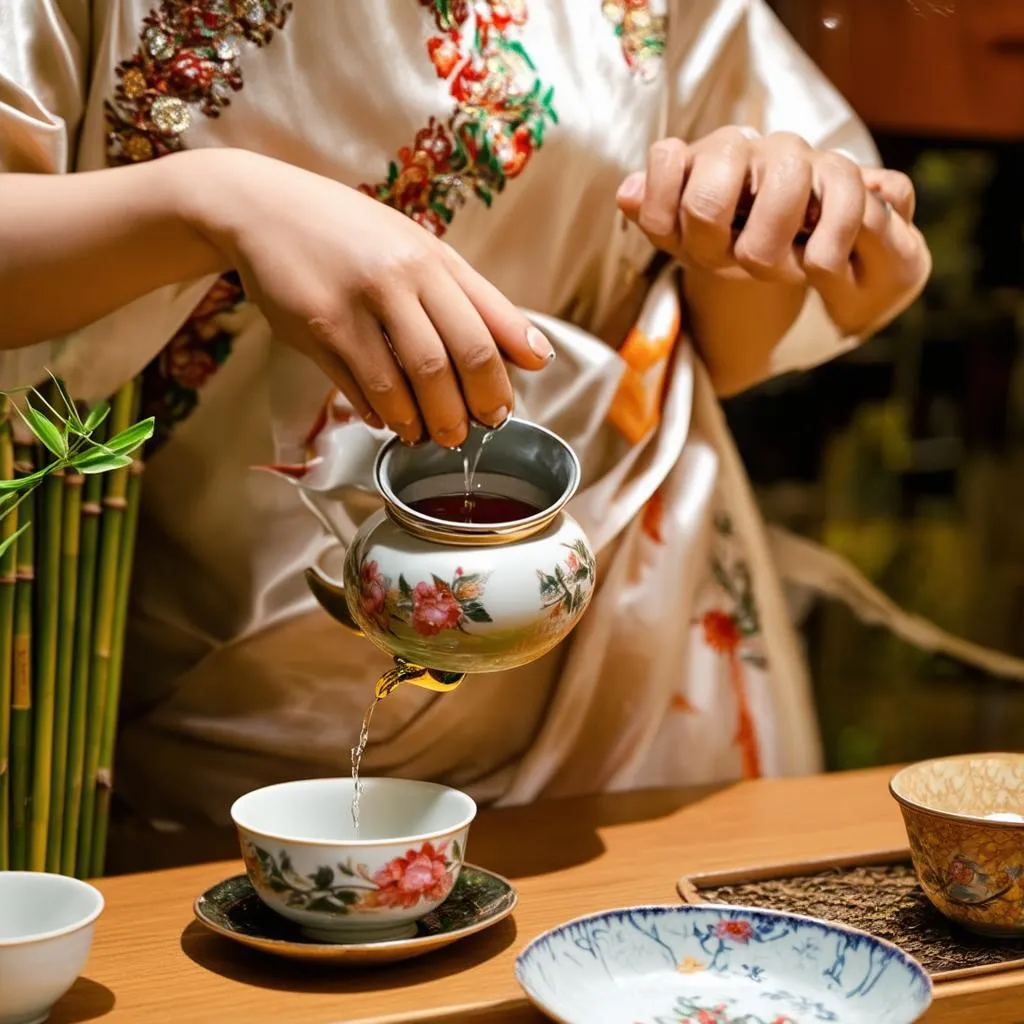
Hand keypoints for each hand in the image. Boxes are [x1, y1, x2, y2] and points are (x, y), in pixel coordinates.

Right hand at [185, 150, 553, 446]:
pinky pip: (356, 387)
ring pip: (401, 384)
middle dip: (464, 411)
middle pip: (447, 362)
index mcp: (431, 259)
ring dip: (420, 422)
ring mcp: (353, 306)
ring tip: (427, 434)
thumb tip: (537, 356)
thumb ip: (479, 302)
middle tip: (467, 433)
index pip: (483, 331)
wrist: (267, 210)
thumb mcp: (423, 252)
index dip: (498, 382)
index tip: (502, 409)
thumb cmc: (355, 235)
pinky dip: (378, 413)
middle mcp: (395, 279)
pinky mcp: (315, 329)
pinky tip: (386, 419)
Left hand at [616, 129, 929, 336]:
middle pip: (707, 202)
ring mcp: (793, 155)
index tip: (687, 241)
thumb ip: (655, 214)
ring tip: (774, 266)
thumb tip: (628, 193)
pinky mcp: (843, 174)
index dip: (670, 219)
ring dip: (769, 255)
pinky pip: (839, 210)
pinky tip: (812, 266)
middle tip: (731, 260)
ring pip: (781, 189)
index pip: (666, 161)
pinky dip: (821, 256)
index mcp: (698, 159)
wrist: (795, 247)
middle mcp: (744, 147)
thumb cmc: (728, 237)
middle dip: (715, 248)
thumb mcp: (684, 236)